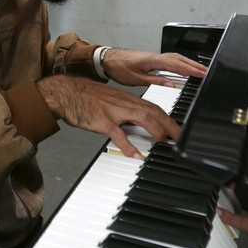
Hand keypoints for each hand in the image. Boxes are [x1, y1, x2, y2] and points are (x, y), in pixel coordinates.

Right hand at [36, 75, 180, 158]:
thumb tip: (138, 125)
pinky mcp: (102, 120)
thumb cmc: (87, 98)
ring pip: (142, 118)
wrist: (67, 92)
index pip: (155, 108)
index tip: (178, 131)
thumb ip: (125, 112)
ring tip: (164, 145)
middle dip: (170, 126)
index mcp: (128, 99)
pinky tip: (136, 155)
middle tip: (179, 139)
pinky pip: (118, 134)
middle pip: (154, 112)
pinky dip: (129, 145)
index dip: (169, 119)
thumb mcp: (111, 102)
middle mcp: (125, 103)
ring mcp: (114, 111)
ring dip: (156, 132)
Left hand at [102, 48, 207, 86]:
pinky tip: (183, 67)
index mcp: (153, 60)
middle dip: (194, 65)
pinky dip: (180, 62)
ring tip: (200, 70)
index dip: (191, 70)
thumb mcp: (136, 79)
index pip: (177, 65)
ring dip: (188, 63)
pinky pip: (170, 59)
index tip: (202, 74)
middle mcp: (155, 56)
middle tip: (207, 72)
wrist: (107, 59)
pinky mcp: (152, 59)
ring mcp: (154, 56)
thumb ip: (155, 81)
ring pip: (176, 58)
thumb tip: (172, 85)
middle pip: (180, 59)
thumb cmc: (118, 68)